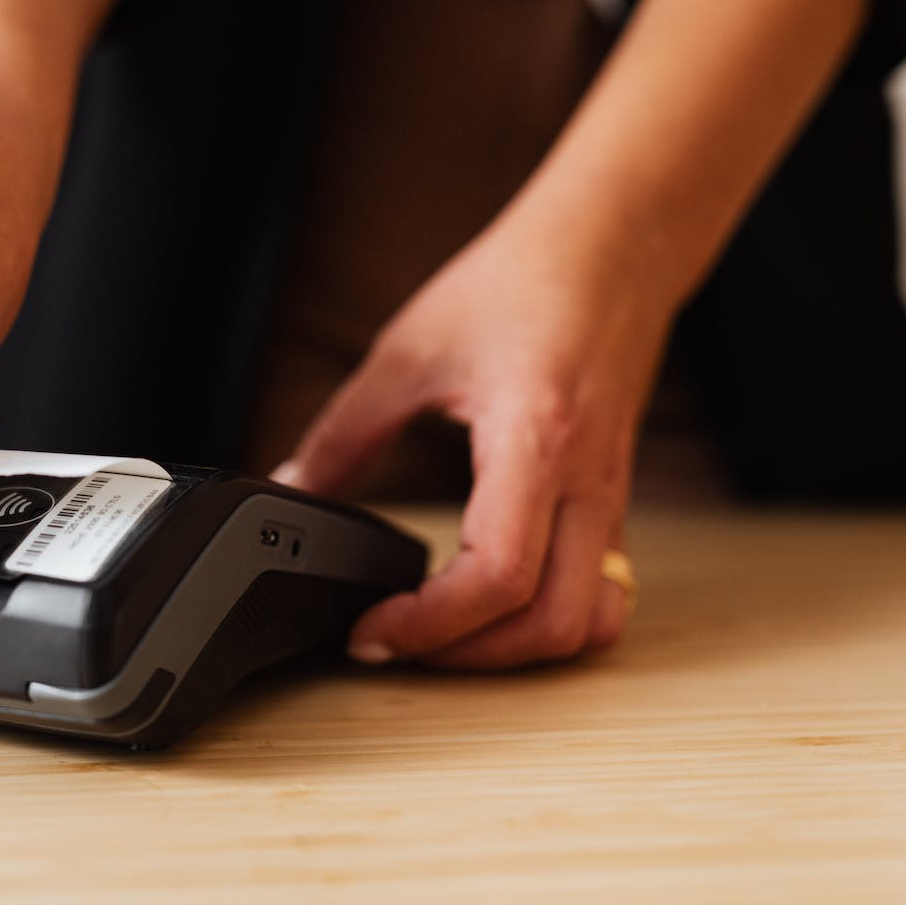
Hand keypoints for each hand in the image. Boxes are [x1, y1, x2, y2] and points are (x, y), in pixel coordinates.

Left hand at [273, 193, 677, 666]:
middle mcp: (585, 482)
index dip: (429, 625)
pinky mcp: (614, 500)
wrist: (612, 246)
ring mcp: (610, 497)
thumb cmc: (522, 282)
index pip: (497, 575)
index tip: (371, 631)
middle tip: (396, 644)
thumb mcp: (408, 353)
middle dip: (466, 658)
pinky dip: (555, 623)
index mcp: (534, 440)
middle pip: (548, 623)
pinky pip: (604, 594)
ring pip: (588, 623)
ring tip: (447, 637)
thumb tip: (291, 489)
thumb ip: (344, 433)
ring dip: (516, 651)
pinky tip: (502, 608)